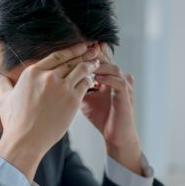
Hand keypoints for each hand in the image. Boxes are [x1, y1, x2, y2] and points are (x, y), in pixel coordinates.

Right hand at [0, 43, 99, 180]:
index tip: (79, 46)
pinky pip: (85, 85)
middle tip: (94, 50)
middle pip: (71, 61)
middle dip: (84, 54)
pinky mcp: (72, 100)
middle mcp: (48, 76)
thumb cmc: (14, 122)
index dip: (71, 50)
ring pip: (81, 70)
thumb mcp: (5, 99)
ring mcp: (62, 87)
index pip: (56, 56)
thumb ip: (3, 85)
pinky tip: (93, 80)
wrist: (25, 140)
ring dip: (90, 65)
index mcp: (33, 72)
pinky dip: (90, 81)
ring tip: (97, 63)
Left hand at [81, 43, 142, 174]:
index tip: (73, 50)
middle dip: (93, 55)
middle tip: (81, 51)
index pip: (99, 60)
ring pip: (113, 68)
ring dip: (99, 65)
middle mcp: (118, 78)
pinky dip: (108, 79)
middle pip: (106, 60)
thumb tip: (58, 80)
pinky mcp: (126, 96)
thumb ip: (76, 87)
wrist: (115, 135)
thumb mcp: (85, 99)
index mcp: (109, 77)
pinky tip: (96, 78)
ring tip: (86, 63)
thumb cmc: (102, 117)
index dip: (87, 54)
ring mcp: (124, 86)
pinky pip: (119, 82)